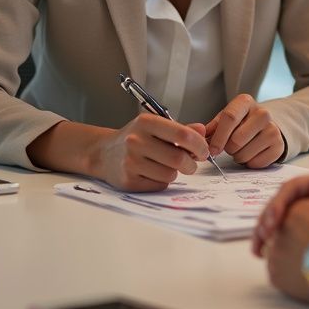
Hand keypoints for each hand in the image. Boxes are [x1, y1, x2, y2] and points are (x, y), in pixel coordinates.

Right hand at [95, 114, 209, 190]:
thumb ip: (181, 129)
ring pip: (170, 174)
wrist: (104, 153)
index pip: (182, 135)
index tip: (204, 151)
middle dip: (191, 164)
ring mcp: (130, 162)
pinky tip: (154, 173)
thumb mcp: (156, 126)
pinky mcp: (128, 181)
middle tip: (192, 163)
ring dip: (176, 173)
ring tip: (168, 166)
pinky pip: (158, 185)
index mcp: (146, 122)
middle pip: (178, 158)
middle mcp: (136, 141)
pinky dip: (163, 181)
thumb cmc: (135, 138)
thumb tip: (203, 131)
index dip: (199, 145)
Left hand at [206, 94, 283, 167]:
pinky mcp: (279, 145)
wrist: (264, 126)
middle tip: (230, 146)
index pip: (230, 118)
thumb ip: (210, 128)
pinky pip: (256, 163)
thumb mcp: (224, 119)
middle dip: (228, 149)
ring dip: (238, 157)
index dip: (218, 137)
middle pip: (237, 140)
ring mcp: (273, 129)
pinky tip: (252, 153)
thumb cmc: (240, 123)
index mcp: (245, 102)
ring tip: (242, 149)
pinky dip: (250, 163)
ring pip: (245, 154)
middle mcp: (262, 113)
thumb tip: (198, 137)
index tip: (212, 150)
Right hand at [253, 172, 308, 258]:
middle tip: (258, 241)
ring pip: (285, 218)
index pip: (294, 187)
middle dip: (266, 219)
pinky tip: (273, 255)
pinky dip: (281, 241)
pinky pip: (294, 232)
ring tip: (258, 250)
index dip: (278, 203)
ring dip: (268, 231)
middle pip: (283, 202)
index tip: (272, 223)